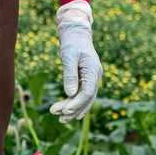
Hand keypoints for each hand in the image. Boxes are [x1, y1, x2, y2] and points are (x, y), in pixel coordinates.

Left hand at [51, 4, 101, 121]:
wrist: (76, 35)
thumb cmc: (72, 44)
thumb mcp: (68, 57)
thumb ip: (69, 75)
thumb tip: (69, 93)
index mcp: (93, 69)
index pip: (87, 92)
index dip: (76, 103)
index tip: (64, 111)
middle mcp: (96, 76)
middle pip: (87, 98)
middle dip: (73, 109)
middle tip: (59, 118)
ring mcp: (93, 79)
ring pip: (85, 99)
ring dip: (74, 110)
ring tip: (61, 120)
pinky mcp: (87, 80)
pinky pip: (83, 95)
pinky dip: (76, 104)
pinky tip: (69, 113)